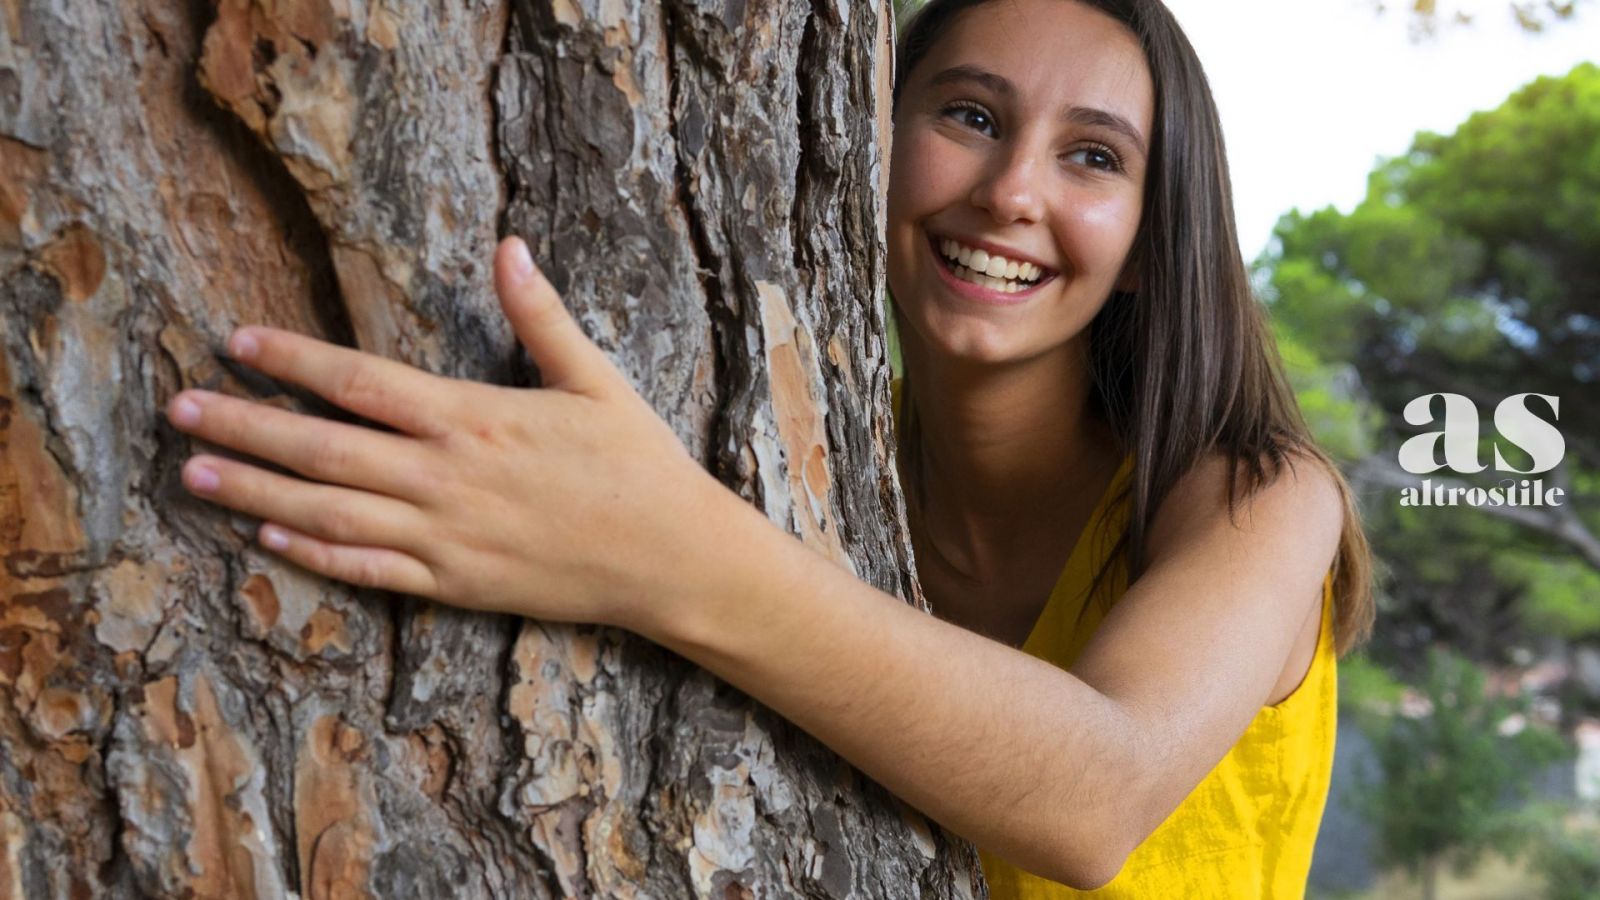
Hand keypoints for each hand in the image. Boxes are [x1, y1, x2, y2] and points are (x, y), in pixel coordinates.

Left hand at [164, 236, 733, 629]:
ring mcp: (444, 536)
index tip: (237, 342)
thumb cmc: (638, 463)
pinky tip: (268, 539)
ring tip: (194, 476)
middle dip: (245, 426)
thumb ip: (540, 316)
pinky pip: (369, 571)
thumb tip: (509, 246)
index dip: (292, 360)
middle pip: (323, 448)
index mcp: (474, 417)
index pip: (361, 382)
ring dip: (256, 493)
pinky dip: (314, 555)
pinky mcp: (455, 584)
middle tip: (180, 411)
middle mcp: (445, 477)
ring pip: (329, 512)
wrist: (671, 557)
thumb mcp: (596, 378)